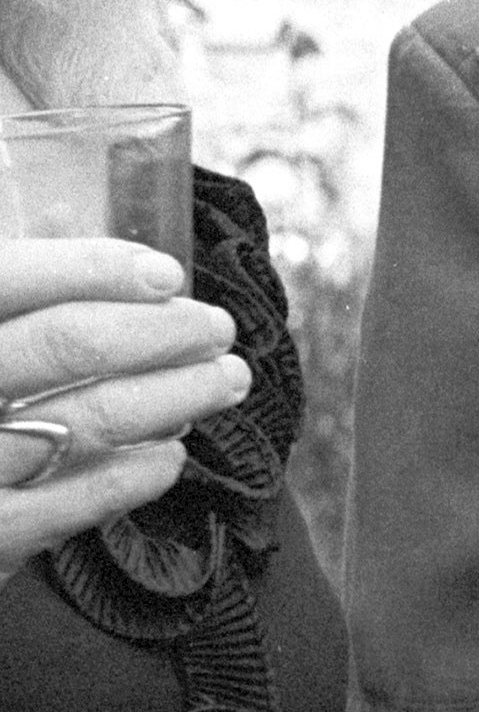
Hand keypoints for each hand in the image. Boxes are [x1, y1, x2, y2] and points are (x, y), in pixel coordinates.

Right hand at [0, 237, 246, 574]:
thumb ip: (15, 284)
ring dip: (175, 396)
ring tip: (223, 381)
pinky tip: (171, 454)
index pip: (11, 278)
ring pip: (88, 418)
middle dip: (160, 332)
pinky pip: (73, 502)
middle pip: (66, 344)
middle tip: (217, 330)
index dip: (92, 268)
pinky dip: (136, 473)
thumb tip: (72, 209)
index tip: (166, 275)